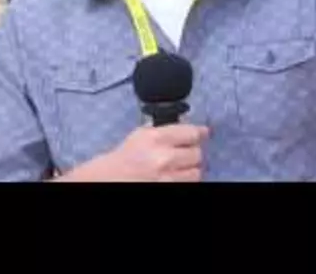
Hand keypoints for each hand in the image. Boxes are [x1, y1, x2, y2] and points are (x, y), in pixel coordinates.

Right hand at [56, 124, 208, 181]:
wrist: (111, 178)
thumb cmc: (126, 156)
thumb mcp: (142, 134)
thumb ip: (165, 129)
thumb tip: (189, 127)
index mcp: (156, 138)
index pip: (192, 133)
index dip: (201, 132)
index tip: (205, 132)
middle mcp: (163, 158)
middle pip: (198, 153)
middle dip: (193, 152)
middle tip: (186, 152)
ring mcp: (166, 178)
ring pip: (197, 173)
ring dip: (191, 169)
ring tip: (180, 166)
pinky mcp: (168, 189)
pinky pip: (189, 185)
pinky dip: (185, 180)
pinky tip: (175, 175)